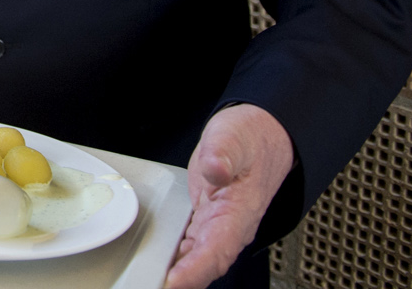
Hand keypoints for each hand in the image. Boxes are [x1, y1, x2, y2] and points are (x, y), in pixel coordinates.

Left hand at [165, 104, 294, 288]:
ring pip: (195, 260)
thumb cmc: (250, 139)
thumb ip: (222, 153)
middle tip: (150, 284)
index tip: (173, 281)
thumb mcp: (233, 137)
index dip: (195, 270)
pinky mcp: (206, 223)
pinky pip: (190, 249)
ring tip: (148, 280)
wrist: (263, 137)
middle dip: (180, 281)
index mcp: (238, 212)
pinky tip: (156, 265)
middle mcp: (228, 227)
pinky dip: (175, 260)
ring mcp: (217, 227)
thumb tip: (215, 169)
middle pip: (203, 264)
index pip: (217, 250)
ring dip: (175, 274)